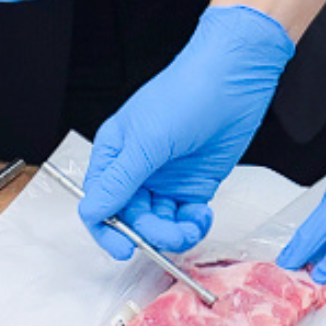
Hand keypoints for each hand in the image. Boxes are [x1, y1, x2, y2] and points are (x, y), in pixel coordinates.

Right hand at [79, 4, 294, 259]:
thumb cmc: (185, 93)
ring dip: (174, 234)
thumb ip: (120, 181)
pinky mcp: (193, 183)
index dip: (108, 230)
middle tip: (170, 234)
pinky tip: (203, 216)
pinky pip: (185, 218)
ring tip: (192, 226)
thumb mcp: (147, 140)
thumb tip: (92, 212)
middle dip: (149, 233)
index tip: (125, 248)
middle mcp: (137, 168)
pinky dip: (193, 225)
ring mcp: (166, 178)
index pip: (98, 202)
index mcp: (115, 152)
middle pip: (131, 219)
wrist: (233, 77)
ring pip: (159, 223)